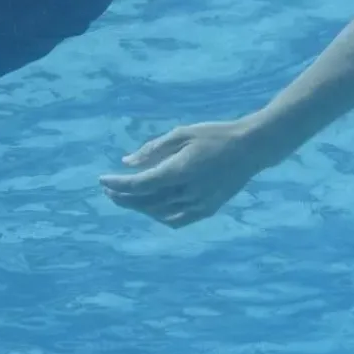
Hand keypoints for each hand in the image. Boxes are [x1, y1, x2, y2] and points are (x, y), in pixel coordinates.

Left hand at [99, 119, 275, 228]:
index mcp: (180, 170)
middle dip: (124, 197)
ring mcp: (200, 203)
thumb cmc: (215, 135)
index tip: (101, 180)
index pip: (141, 185)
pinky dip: (160, 216)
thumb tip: (126, 162)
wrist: (251, 148)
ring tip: (125, 198)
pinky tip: (150, 209)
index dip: (118, 185)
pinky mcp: (208, 209)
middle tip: (108, 190)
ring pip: (160, 213)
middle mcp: (188, 191)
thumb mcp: (182, 134)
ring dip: (139, 207)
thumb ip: (153, 149)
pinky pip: (178, 220)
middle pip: (147, 201)